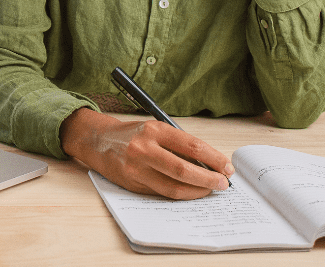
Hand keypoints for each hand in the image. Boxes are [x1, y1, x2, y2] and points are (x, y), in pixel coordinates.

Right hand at [60, 108, 233, 199]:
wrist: (98, 141)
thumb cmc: (132, 135)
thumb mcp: (154, 129)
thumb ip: (177, 144)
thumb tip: (209, 163)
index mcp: (154, 130)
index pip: (192, 146)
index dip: (213, 158)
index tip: (226, 167)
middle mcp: (144, 148)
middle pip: (184, 169)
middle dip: (209, 179)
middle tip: (223, 183)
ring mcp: (136, 168)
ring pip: (173, 186)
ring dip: (196, 191)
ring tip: (209, 190)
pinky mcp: (132, 183)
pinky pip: (161, 192)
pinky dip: (180, 194)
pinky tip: (190, 192)